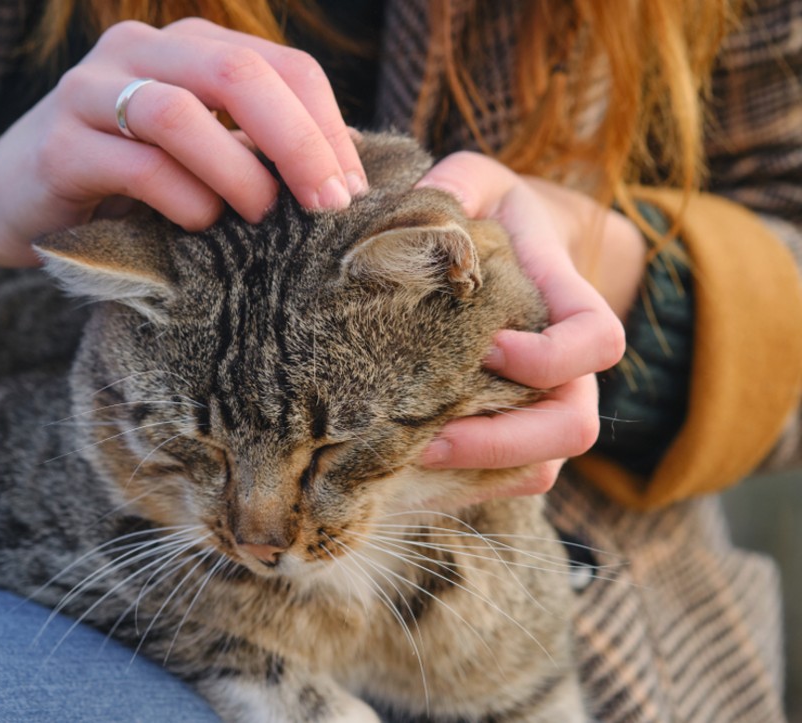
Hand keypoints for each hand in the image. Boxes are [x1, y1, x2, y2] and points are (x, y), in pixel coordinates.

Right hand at [0, 18, 366, 267]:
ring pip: (180, 113)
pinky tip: (199, 226)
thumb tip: (343, 179)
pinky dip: (183, 201)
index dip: (329, 126)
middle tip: (328, 204)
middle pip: (239, 75)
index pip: (283, 66)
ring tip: (260, 217)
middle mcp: (140, 51)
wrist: (12, 202)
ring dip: (237, 173)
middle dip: (298, 143)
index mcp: (190, 47)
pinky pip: (137, 164)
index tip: (353, 190)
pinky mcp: (58, 144)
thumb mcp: (201, 156)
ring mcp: (91, 91)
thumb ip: (256, 149)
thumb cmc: (127, 186)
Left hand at [415, 152, 644, 496]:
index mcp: (569, 301)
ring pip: (541, 467)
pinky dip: (467, 485)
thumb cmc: (493, 215)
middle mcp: (569, 368)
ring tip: (408, 457)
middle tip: (429, 434)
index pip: (597, 341)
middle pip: (574, 426)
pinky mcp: (516, 435)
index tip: (489, 344)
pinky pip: (510, 481)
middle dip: (504, 440)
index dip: (549, 356)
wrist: (513, 248)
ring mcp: (545, 406)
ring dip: (479, 471)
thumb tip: (421, 210)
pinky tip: (408, 468)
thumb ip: (457, 186)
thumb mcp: (478, 183)